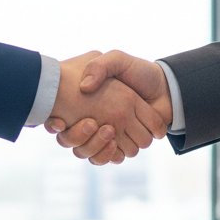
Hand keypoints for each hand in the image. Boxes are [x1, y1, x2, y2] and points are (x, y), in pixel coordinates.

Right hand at [46, 50, 167, 163]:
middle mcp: (92, 122)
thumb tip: (84, 88)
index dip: (54, 124)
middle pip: (70, 141)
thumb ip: (100, 66)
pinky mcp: (122, 146)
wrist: (165, 88)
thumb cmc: (138, 72)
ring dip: (96, 145)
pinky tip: (114, 142)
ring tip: (107, 129)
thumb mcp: (117, 60)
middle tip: (92, 123)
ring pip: (88, 153)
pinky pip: (108, 159)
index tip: (58, 121)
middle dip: (77, 136)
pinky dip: (109, 154)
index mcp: (86, 103)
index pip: (58, 120)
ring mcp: (107, 136)